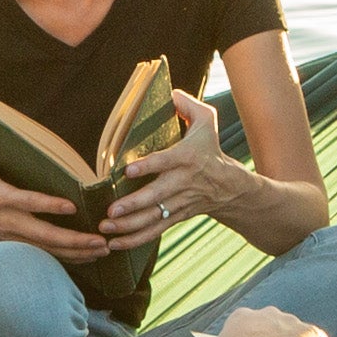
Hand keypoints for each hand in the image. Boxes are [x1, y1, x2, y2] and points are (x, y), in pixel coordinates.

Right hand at [0, 132, 101, 260]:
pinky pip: (47, 256)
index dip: (49, 206)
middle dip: (74, 240)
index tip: (71, 206)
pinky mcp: (19, 247)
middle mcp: (9, 221)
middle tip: (100, 239)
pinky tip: (90, 257)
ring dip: (78, 252)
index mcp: (0, 198)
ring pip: (49, 250)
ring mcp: (15, 238)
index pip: (27, 202)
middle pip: (44, 235)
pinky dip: (70, 259)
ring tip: (103, 248)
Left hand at [102, 90, 235, 249]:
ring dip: (128, 226)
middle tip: (112, 210)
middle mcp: (182, 182)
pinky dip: (135, 240)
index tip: (128, 171)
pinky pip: (154, 231)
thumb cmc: (211, 150)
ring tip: (106, 228)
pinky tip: (114, 244)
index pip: (165, 162)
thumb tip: (171, 92)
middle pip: (156, 196)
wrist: (230, 187)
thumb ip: (189, 105)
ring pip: (153, 217)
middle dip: (134, 205)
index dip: (148, 166)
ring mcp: (178, 203)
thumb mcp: (207, 121)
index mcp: (187, 157)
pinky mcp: (175, 217)